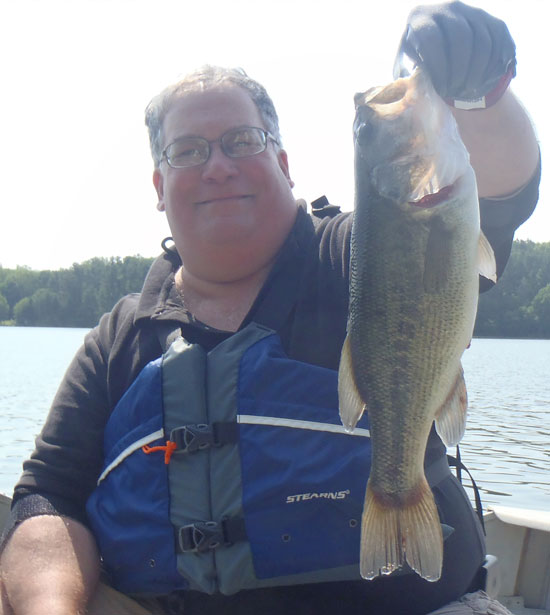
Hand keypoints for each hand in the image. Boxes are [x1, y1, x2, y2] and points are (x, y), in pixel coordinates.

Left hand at [394, 1, 515, 103]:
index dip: (438, 68)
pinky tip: (484, 81)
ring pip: (483, 41)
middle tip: (455, 91)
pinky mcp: (492, 21)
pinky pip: (499, 42)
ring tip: (468, 89)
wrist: (442, 46)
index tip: (440, 88)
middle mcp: (448, 8)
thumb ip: (408, 76)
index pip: (433, 40)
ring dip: (477, 71)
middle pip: (461, 38)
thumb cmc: (421, 61)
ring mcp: (473, 12)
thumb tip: (413, 93)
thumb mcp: (408, 67)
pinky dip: (493, 65)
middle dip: (460, 71)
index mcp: (421, 18)